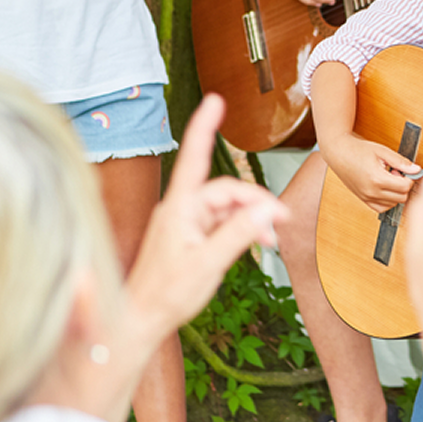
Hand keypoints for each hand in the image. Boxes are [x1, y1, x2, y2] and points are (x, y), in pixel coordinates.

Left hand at [128, 94, 288, 329]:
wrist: (141, 321)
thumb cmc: (165, 295)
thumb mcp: (208, 264)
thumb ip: (239, 235)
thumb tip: (266, 211)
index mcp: (180, 208)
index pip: (195, 157)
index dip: (204, 127)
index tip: (215, 100)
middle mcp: (181, 209)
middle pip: (225, 191)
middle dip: (255, 202)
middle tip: (281, 221)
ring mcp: (185, 222)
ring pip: (227, 207)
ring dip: (251, 219)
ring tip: (270, 240)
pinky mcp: (189, 236)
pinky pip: (222, 222)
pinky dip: (241, 229)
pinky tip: (256, 244)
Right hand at [322, 132, 421, 214]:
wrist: (338, 153)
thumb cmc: (358, 149)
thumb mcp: (382, 151)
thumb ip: (401, 162)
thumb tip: (417, 170)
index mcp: (377, 179)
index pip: (405, 187)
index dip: (410, 178)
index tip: (406, 170)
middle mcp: (371, 192)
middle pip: (401, 197)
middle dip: (404, 185)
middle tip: (396, 172)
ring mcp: (367, 197)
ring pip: (393, 204)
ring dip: (396, 193)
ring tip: (388, 178)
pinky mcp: (363, 200)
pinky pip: (382, 208)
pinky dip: (388, 200)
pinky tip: (384, 187)